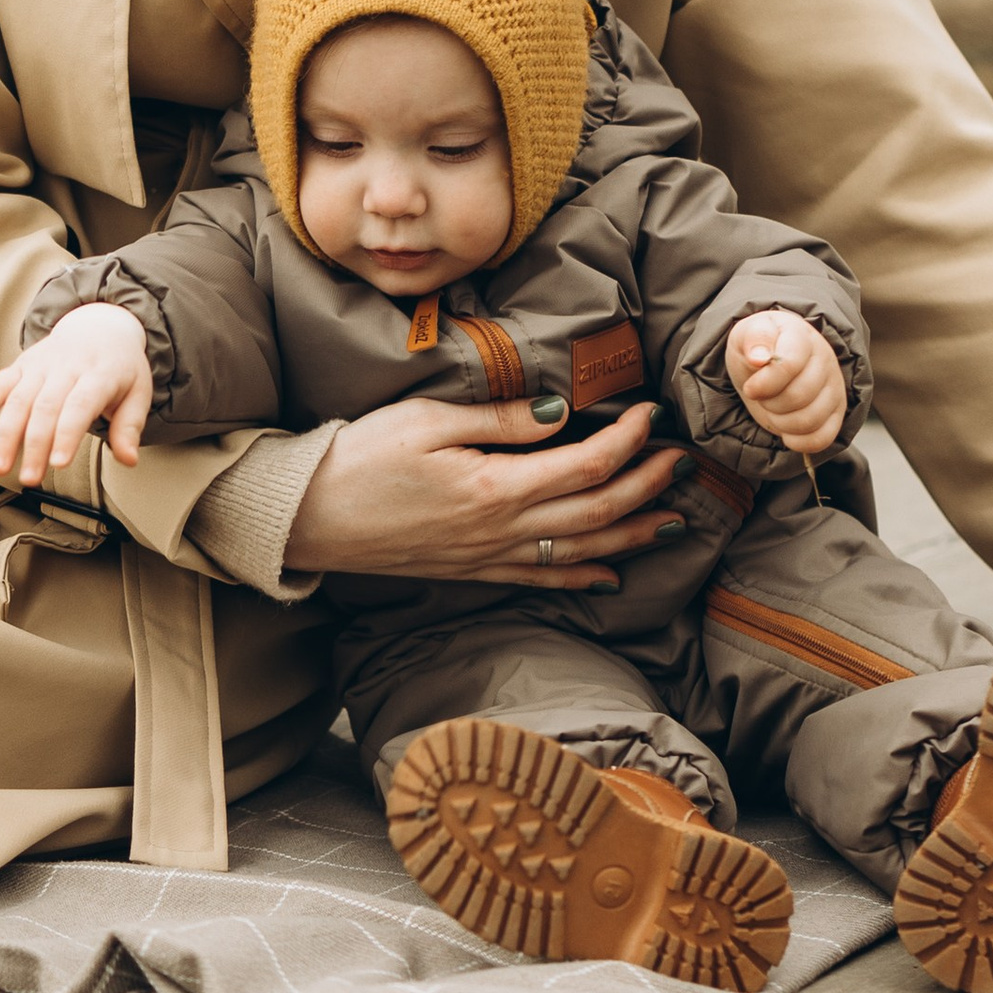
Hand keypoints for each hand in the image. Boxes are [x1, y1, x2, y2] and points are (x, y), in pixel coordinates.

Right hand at [0, 304, 154, 485]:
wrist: (100, 325)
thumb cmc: (119, 366)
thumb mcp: (138, 391)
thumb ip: (130, 426)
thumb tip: (129, 459)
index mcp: (99, 372)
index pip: (80, 405)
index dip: (67, 434)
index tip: (58, 463)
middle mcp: (66, 366)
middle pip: (46, 407)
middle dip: (35, 445)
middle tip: (29, 479)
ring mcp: (41, 364)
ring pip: (19, 399)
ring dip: (6, 435)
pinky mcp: (22, 365)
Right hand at [284, 397, 685, 588]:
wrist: (309, 517)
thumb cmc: (361, 458)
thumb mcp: (429, 419)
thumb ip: (502, 419)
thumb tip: (564, 412)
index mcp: (494, 487)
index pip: (585, 465)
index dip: (628, 440)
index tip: (651, 411)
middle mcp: (501, 531)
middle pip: (595, 513)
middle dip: (646, 486)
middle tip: (683, 462)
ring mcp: (488, 558)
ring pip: (579, 553)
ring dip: (630, 536)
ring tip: (671, 519)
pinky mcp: (472, 571)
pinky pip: (541, 580)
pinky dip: (582, 578)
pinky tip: (610, 575)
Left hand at [725, 310, 848, 453]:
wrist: (769, 362)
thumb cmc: (758, 348)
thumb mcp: (747, 334)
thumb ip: (753, 339)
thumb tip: (758, 356)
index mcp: (802, 337)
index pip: (789, 364)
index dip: (765, 383)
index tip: (750, 388)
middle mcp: (826, 360)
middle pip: (799, 396)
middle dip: (770, 403)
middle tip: (762, 397)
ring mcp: (835, 387)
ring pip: (810, 420)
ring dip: (781, 422)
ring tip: (773, 409)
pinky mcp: (837, 412)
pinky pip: (822, 438)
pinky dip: (798, 441)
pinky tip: (786, 431)